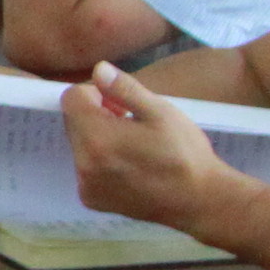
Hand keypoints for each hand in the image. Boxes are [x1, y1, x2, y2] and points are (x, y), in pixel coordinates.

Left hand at [60, 62, 232, 229]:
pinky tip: (130, 165)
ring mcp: (85, 185)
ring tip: (133, 145)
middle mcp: (83, 164)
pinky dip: (99, 160)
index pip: (71, 98)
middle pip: (73, 121)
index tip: (121, 104)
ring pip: (78, 144)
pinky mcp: (91, 199)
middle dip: (95, 114)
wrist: (198, 200)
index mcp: (98, 139)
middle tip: (130, 122)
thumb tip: (98, 69)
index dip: (95, 93)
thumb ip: (124, 89)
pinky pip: (85, 167)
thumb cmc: (185, 153)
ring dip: (97, 137)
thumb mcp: (160, 111)